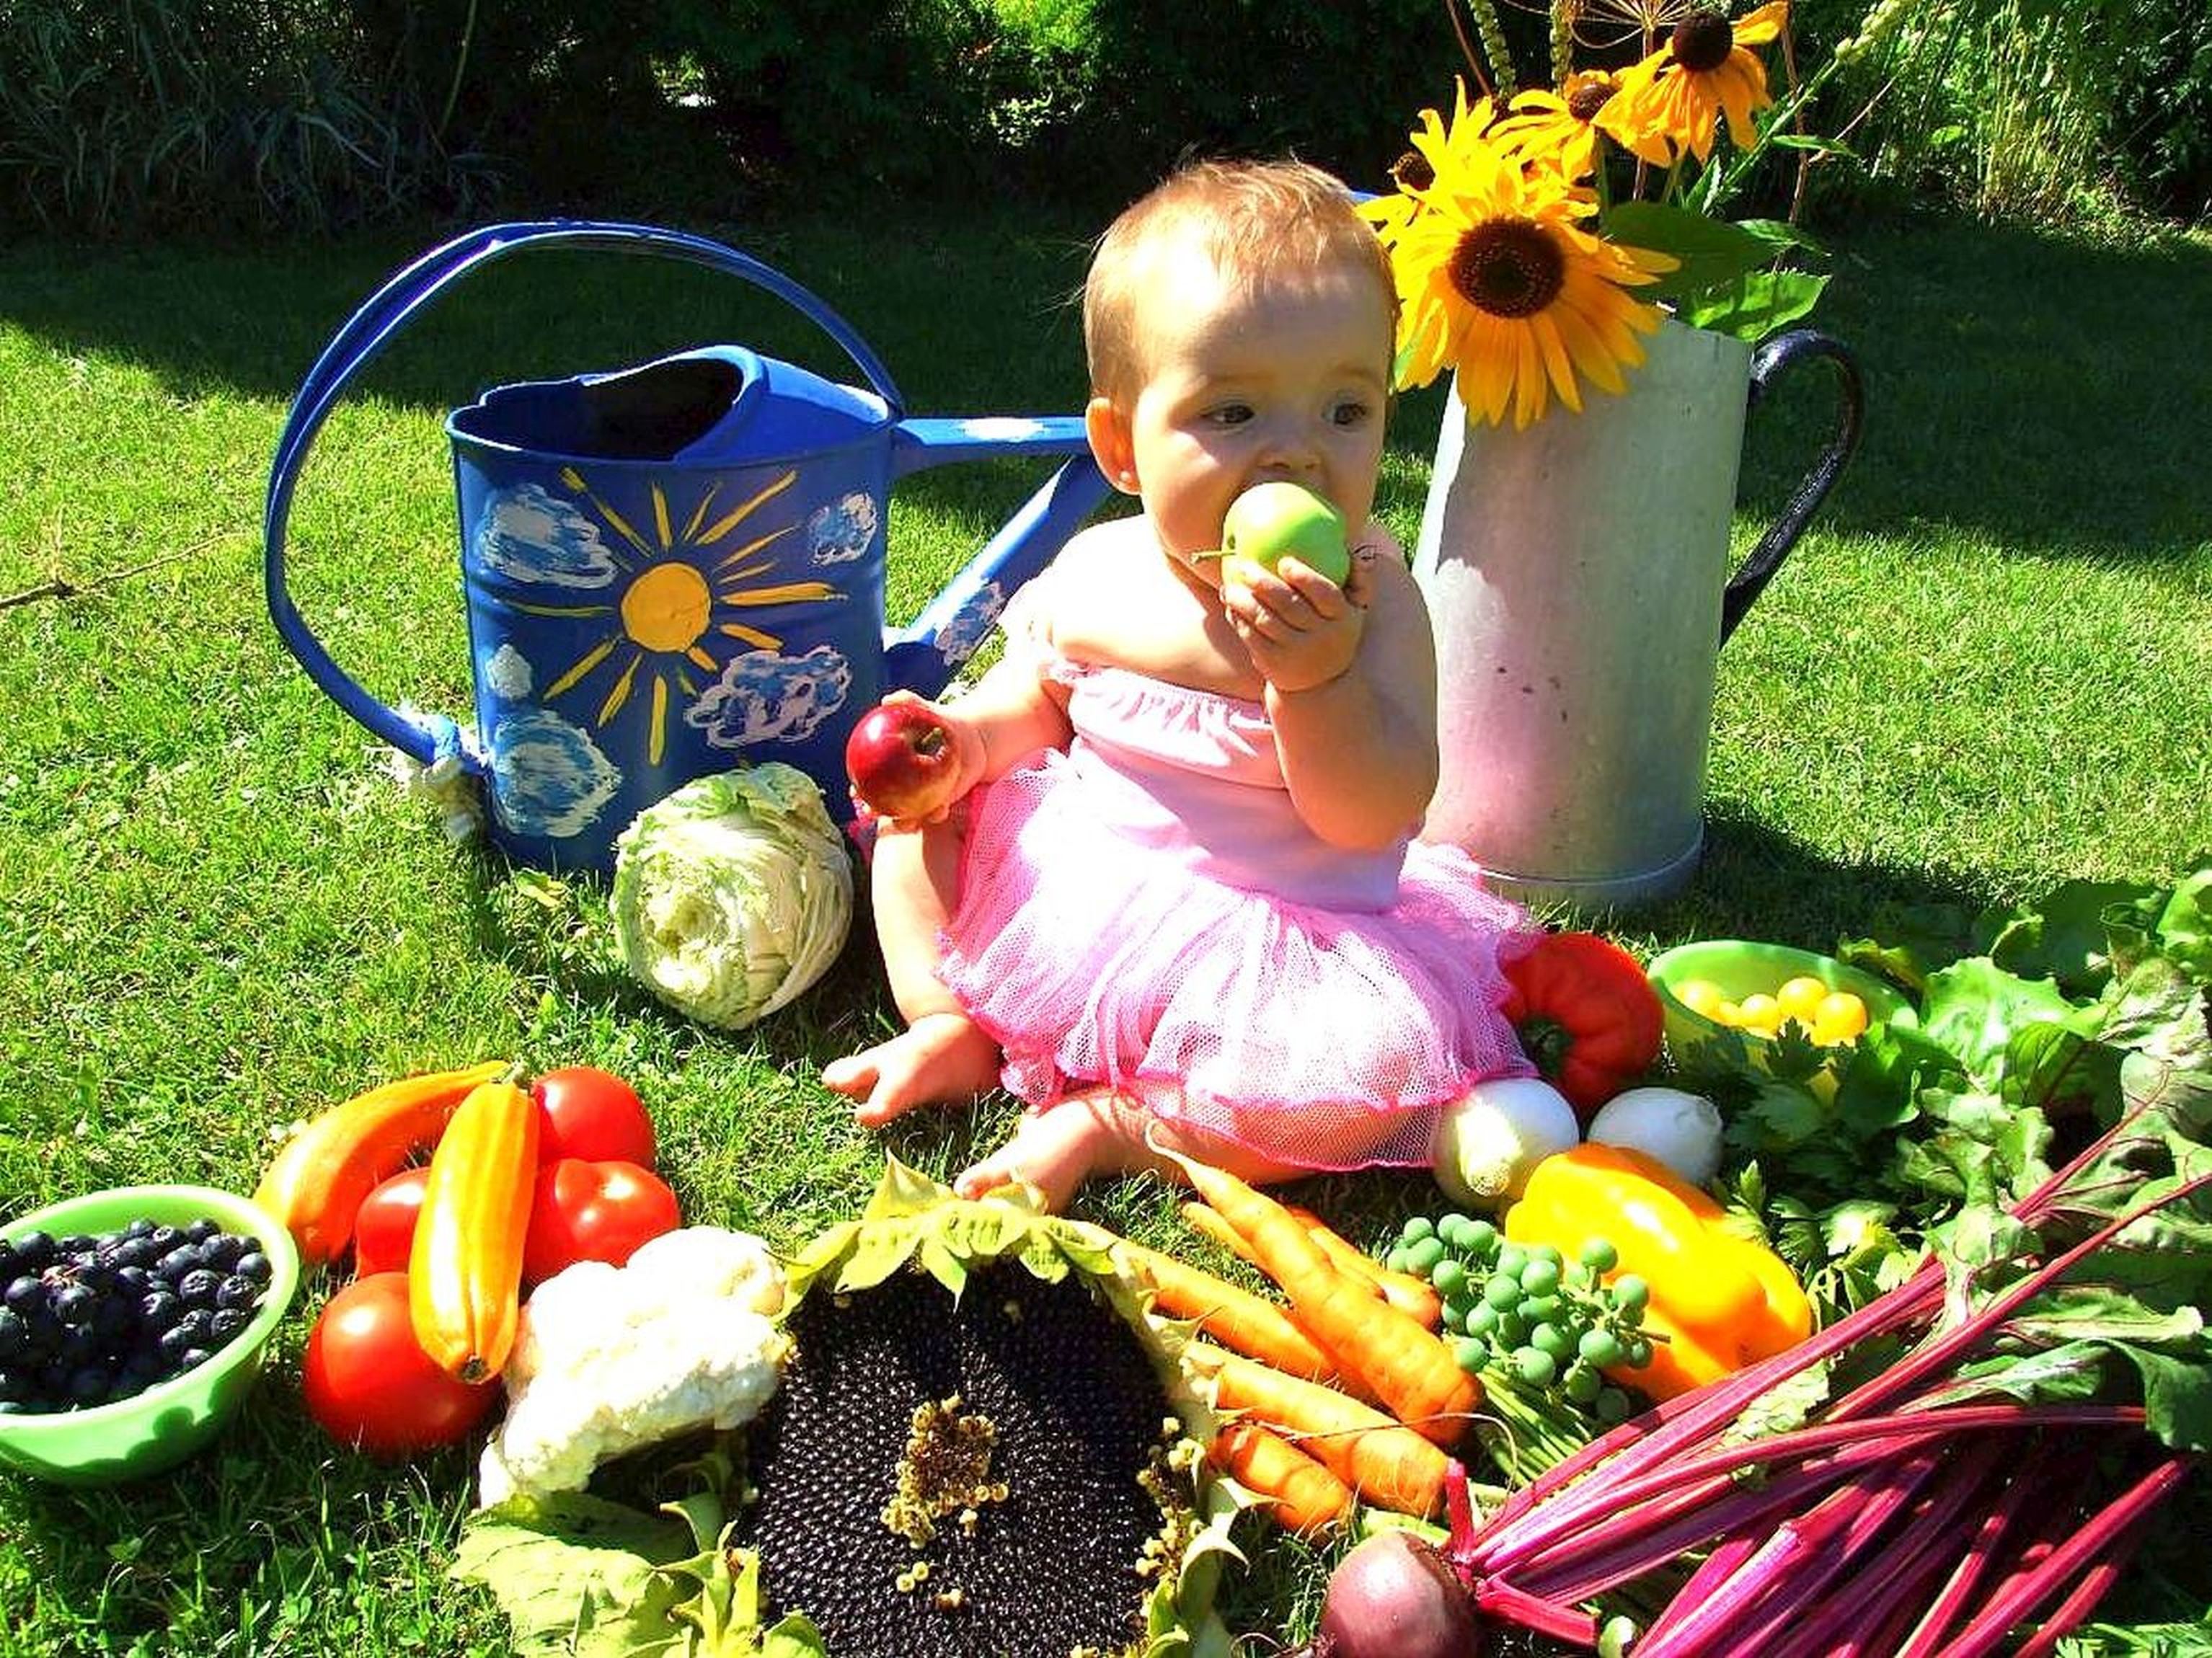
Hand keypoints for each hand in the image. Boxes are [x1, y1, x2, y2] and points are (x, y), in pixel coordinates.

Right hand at [859, 690, 986, 826]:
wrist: (970, 735)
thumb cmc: (938, 719)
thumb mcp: (923, 709)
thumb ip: (907, 702)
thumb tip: (888, 700)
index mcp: (889, 767)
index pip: (867, 781)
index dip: (857, 788)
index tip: (853, 791)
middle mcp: (901, 787)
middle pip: (882, 805)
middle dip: (874, 812)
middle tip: (872, 812)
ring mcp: (920, 798)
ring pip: (907, 815)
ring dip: (904, 823)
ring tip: (906, 823)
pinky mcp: (941, 803)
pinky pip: (936, 812)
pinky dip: (936, 813)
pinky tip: (940, 811)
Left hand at [1222, 542, 1373, 693]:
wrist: (1320, 685)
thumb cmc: (1334, 632)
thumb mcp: (1355, 611)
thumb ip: (1358, 578)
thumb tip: (1348, 545)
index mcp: (1343, 618)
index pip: (1326, 594)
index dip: (1305, 577)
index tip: (1284, 561)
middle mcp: (1321, 637)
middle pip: (1288, 605)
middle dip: (1263, 583)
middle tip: (1244, 566)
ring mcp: (1296, 652)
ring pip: (1265, 620)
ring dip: (1242, 600)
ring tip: (1229, 586)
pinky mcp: (1274, 665)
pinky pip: (1251, 637)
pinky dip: (1238, 619)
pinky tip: (1230, 605)